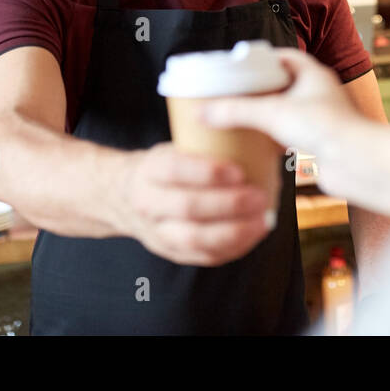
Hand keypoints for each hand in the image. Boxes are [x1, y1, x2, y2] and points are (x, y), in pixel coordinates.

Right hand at [117, 142, 274, 266]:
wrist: (125, 197)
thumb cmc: (168, 166)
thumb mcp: (175, 146)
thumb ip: (209, 142)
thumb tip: (264, 134)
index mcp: (149, 170)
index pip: (174, 170)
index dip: (208, 172)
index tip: (239, 171)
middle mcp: (147, 203)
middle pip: (187, 207)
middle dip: (228, 204)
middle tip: (259, 197)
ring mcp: (158, 232)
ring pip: (195, 238)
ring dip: (234, 231)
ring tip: (263, 219)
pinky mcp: (173, 252)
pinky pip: (205, 256)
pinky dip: (234, 247)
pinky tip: (255, 232)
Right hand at [199, 47, 367, 157]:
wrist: (358, 164)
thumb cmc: (329, 129)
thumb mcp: (273, 113)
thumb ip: (237, 111)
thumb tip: (203, 111)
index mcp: (312, 74)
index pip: (284, 56)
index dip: (261, 58)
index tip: (238, 65)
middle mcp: (317, 93)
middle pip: (281, 84)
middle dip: (258, 89)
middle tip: (232, 93)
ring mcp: (318, 118)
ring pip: (285, 111)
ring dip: (264, 115)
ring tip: (238, 119)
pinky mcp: (317, 142)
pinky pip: (289, 135)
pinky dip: (272, 139)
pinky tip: (255, 145)